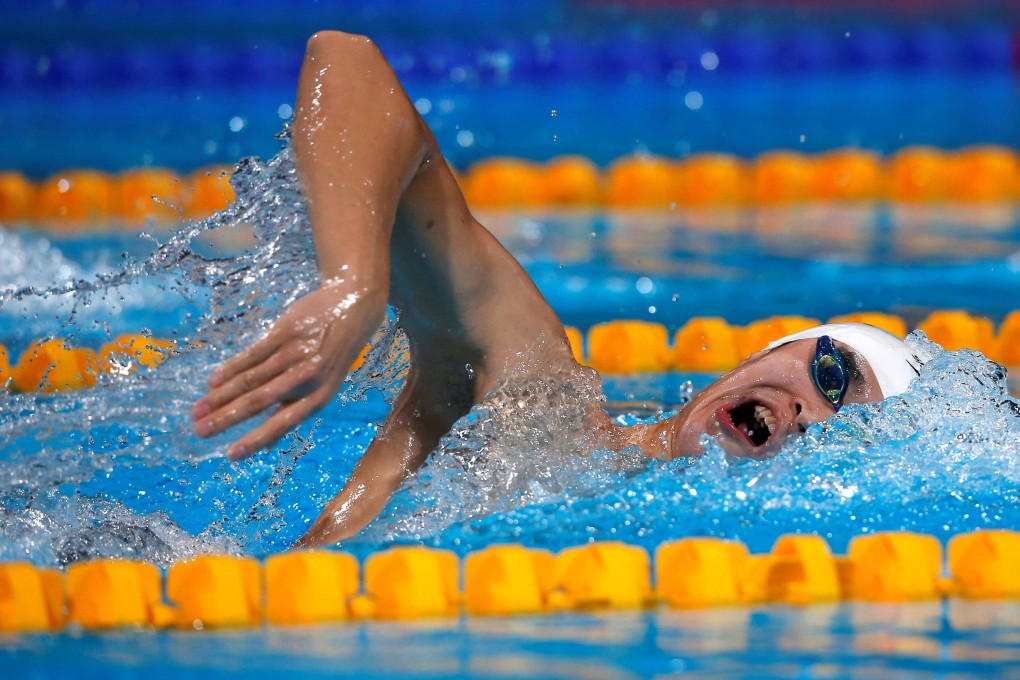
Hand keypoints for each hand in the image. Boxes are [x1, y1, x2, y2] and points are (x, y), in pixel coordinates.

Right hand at [192, 278, 384, 460]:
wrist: (353, 305)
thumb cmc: (334, 353)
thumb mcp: (326, 384)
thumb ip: (296, 408)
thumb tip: (266, 445)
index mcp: (320, 396)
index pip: (283, 424)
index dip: (255, 440)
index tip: (231, 455)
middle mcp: (308, 376)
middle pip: (260, 401)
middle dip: (226, 418)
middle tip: (199, 431)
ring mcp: (295, 352)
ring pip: (251, 379)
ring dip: (219, 397)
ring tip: (197, 411)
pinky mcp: (285, 331)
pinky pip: (252, 354)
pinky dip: (229, 368)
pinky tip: (212, 381)